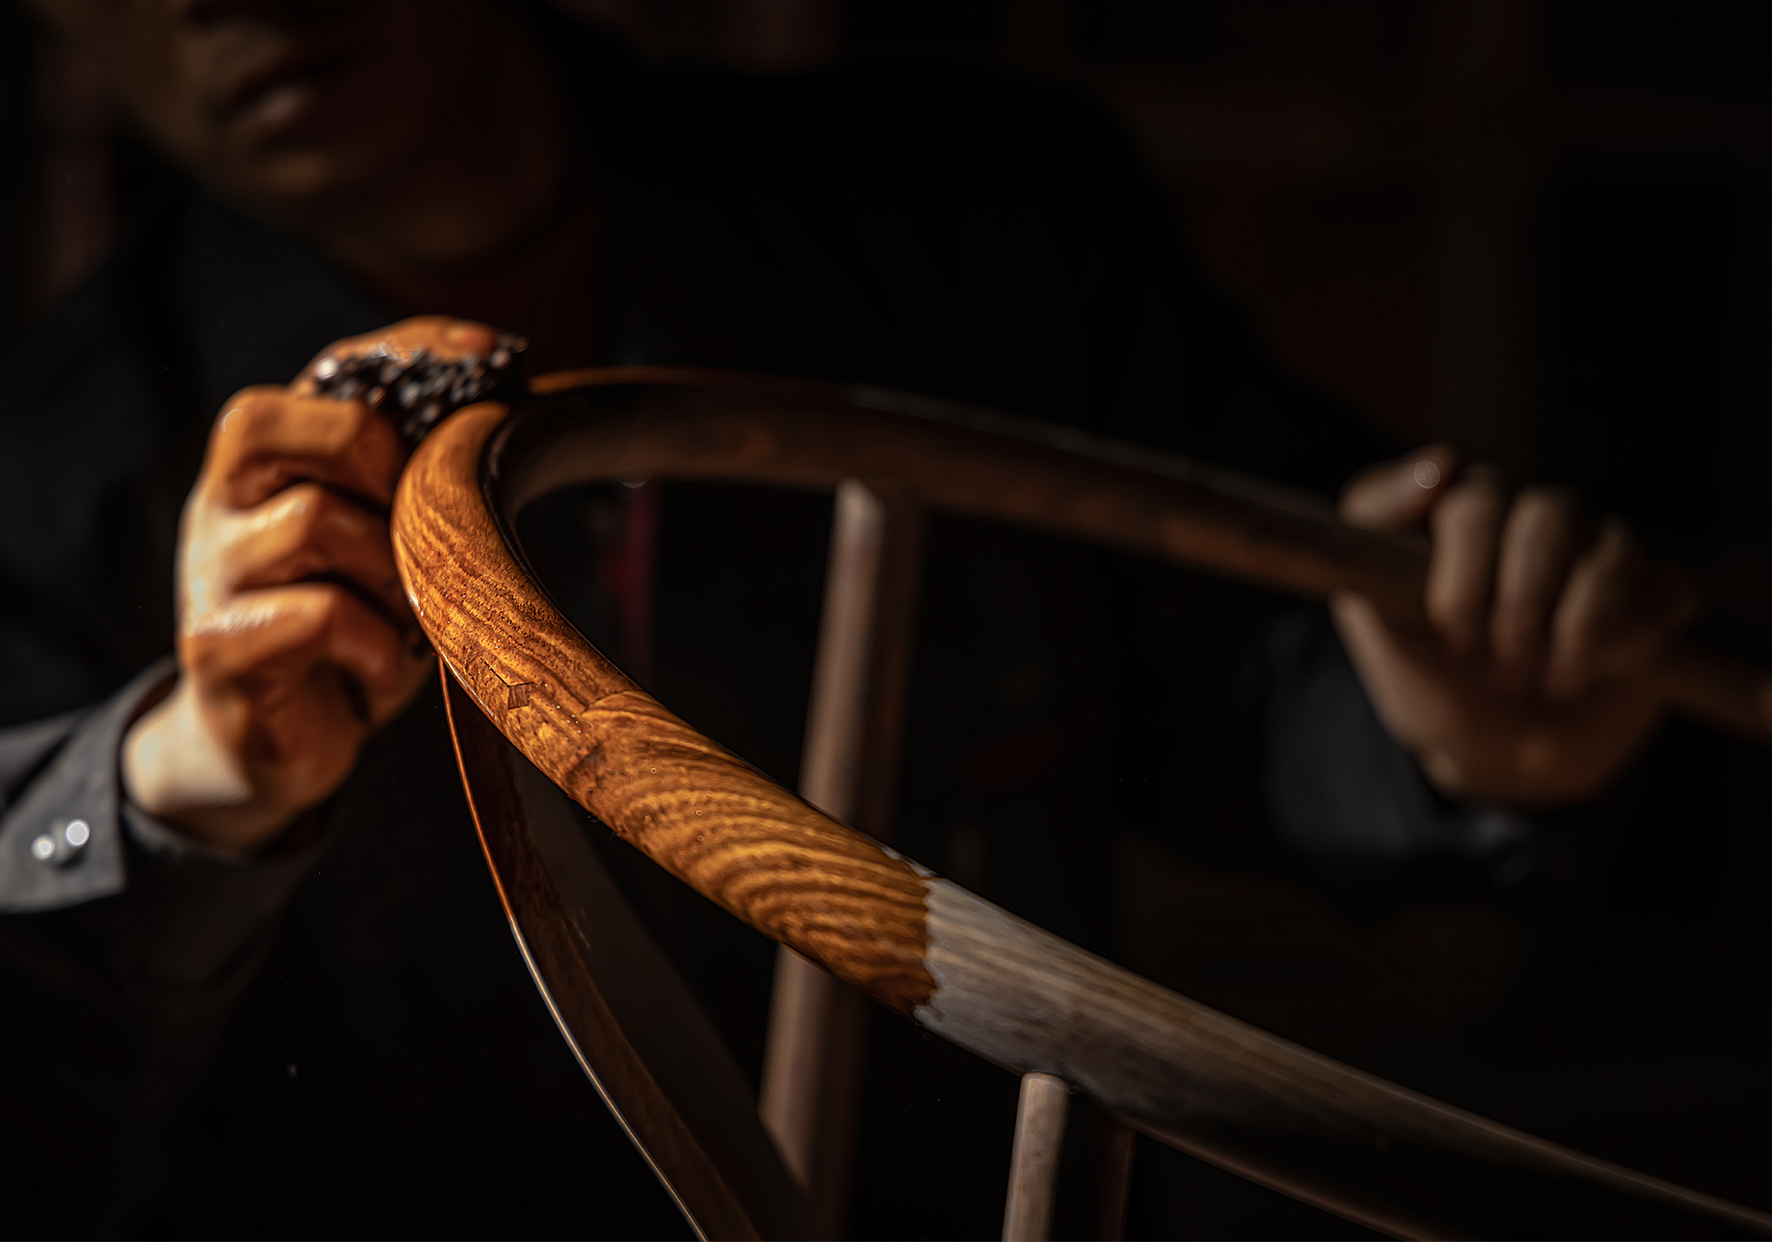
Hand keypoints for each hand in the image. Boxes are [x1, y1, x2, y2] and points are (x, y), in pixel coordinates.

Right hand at [122, 316, 500, 851]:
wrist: (266, 743)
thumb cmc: (344, 628)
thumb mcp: (387, 542)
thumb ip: (417, 478)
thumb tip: (505, 400)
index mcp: (269, 462)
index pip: (329, 370)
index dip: (410, 354)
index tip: (491, 356)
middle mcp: (224, 502)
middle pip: (293, 424)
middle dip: (386, 467)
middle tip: (426, 534)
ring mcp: (214, 575)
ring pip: (314, 522)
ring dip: (390, 574)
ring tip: (406, 619)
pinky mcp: (218, 651)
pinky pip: (314, 616)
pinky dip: (372, 643)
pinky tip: (380, 667)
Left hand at [1330, 447, 1697, 805]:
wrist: (1492, 749)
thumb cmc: (1427, 674)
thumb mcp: (1372, 610)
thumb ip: (1376, 525)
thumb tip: (1443, 464)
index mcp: (1464, 513)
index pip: (1474, 502)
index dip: (1465, 571)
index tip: (1450, 632)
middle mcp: (1534, 520)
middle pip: (1548, 518)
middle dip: (1520, 606)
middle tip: (1497, 668)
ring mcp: (1598, 554)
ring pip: (1613, 552)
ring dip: (1579, 630)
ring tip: (1549, 684)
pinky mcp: (1653, 596)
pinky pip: (1668, 590)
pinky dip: (1636, 638)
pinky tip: (1605, 670)